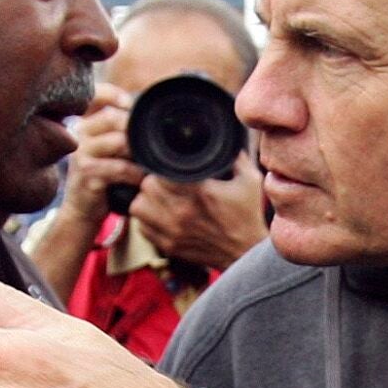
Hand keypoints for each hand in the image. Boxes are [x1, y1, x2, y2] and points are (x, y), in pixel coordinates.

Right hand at [54, 85, 144, 228]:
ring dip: (139, 152)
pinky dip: (135, 173)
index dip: (115, 94)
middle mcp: (80, 134)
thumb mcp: (108, 148)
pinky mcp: (87, 175)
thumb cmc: (103, 175)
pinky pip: (119, 168)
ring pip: (118, 142)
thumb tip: (151, 112)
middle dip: (135, 128)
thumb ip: (120, 129)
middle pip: (112, 117)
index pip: (96, 95)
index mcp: (85, 123)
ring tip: (150, 161)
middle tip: (150, 141)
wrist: (83, 209)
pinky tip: (142, 179)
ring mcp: (82, 154)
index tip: (131, 106)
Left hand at [127, 150, 266, 271]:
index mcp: (200, 192)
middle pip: (146, 186)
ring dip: (146, 199)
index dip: (163, 165)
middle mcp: (183, 212)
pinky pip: (142, 227)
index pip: (163, 171)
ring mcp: (173, 231)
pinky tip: (160, 215)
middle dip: (153, 179)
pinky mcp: (169, 246)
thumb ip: (235, 155)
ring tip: (158, 197)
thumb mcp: (249, 180)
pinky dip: (146, 219)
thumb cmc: (247, 216)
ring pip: (138, 206)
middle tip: (163, 180)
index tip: (171, 166)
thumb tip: (227, 136)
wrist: (245, 252)